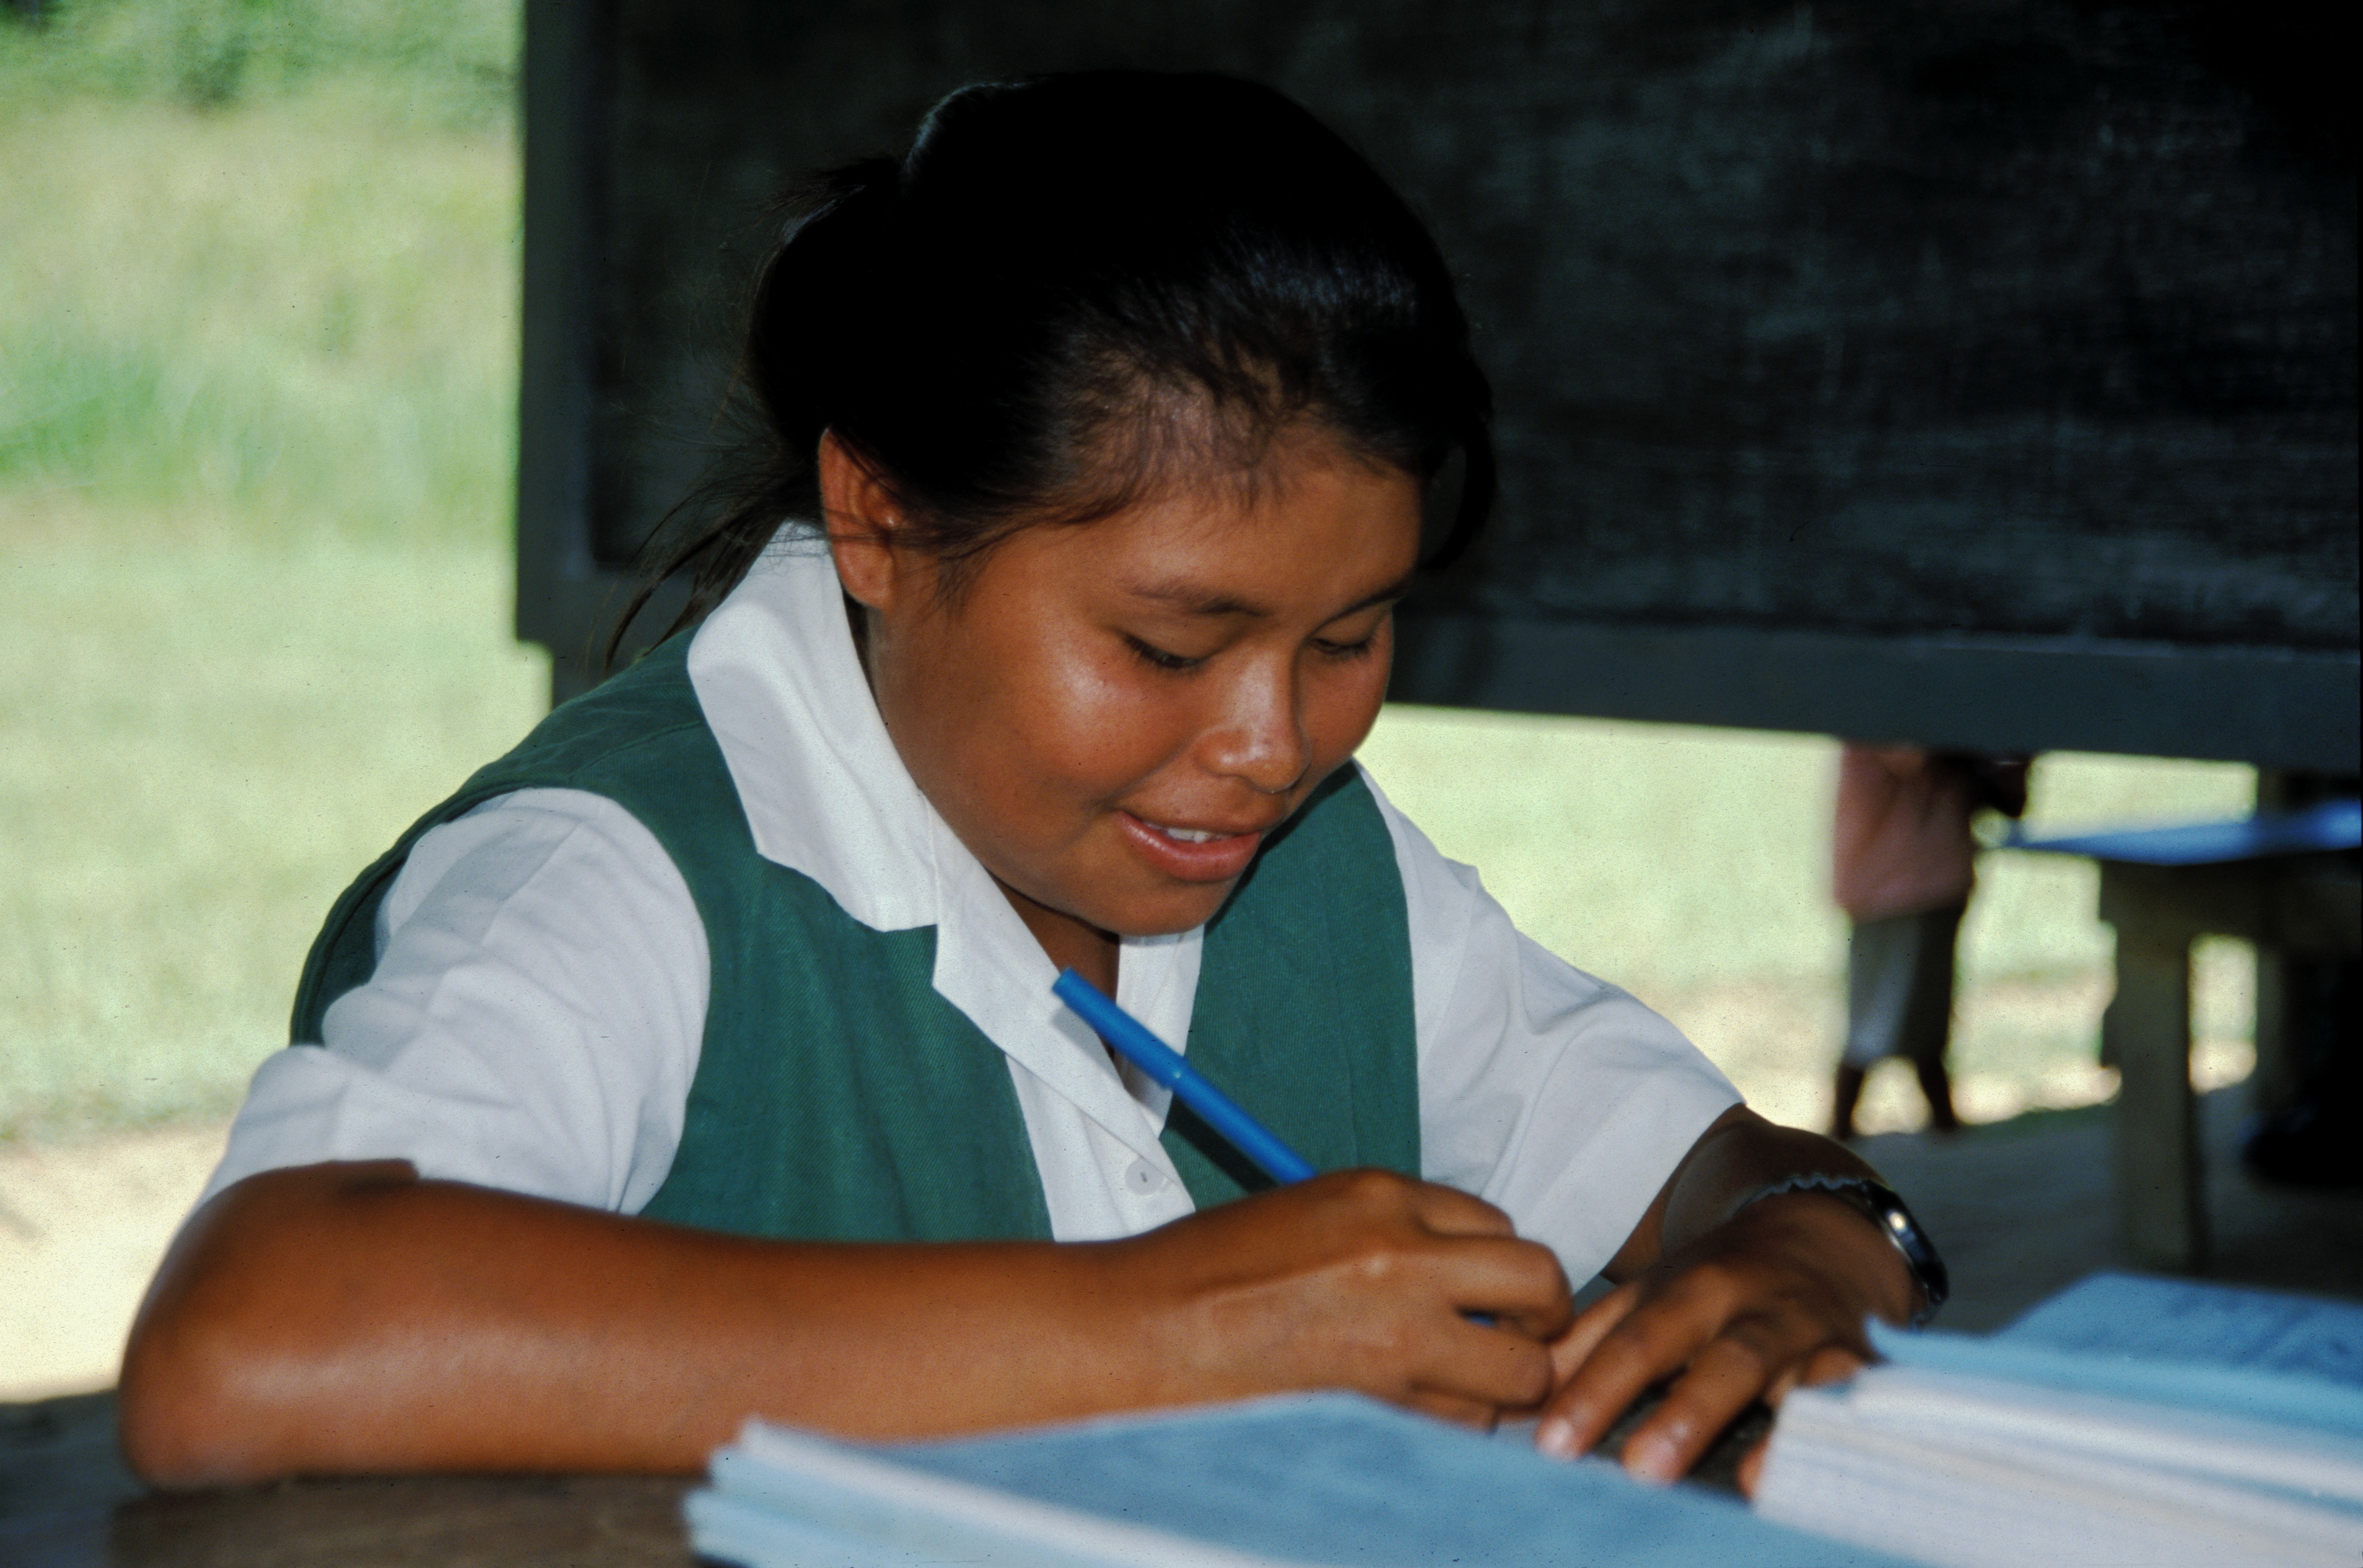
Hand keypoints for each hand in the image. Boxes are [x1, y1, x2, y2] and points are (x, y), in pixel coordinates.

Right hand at [1114, 1169, 1574, 1426]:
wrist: (1142, 1332)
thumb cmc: (1211, 1271)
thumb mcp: (1313, 1212)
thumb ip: (1396, 1230)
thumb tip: (1468, 1267)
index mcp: (1380, 1195)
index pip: (1499, 1223)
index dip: (1499, 1264)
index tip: (1486, 1290)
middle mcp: (1403, 1257)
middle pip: (1540, 1283)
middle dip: (1541, 1318)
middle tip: (1516, 1335)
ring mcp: (1397, 1337)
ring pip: (1514, 1372)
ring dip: (1495, 1383)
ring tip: (1444, 1381)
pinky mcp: (1381, 1407)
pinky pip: (1461, 1425)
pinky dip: (1451, 1424)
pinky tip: (1406, 1410)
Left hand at [1532, 1190, 1914, 1488]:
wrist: (1824, 1237)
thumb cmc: (1717, 1285)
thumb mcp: (1651, 1296)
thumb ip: (1588, 1344)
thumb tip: (1519, 1397)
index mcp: (1693, 1289)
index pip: (1637, 1342)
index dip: (1593, 1393)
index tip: (1551, 1446)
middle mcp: (1758, 1308)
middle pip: (1721, 1360)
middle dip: (1683, 1414)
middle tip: (1639, 1471)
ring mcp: (1817, 1338)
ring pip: (1801, 1381)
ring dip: (1775, 1432)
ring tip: (1744, 1482)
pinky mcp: (1868, 1366)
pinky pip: (1862, 1405)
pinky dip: (1844, 1438)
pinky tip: (1818, 1476)